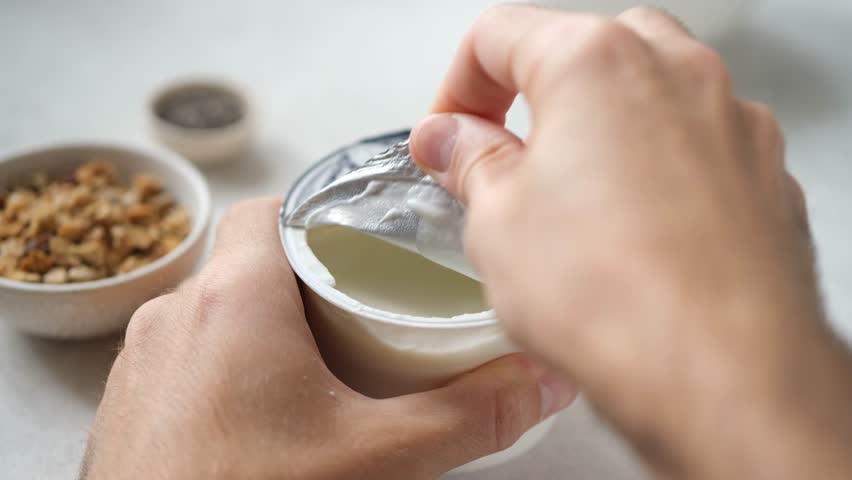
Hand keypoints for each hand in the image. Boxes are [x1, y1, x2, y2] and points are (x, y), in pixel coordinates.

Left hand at [81, 197, 575, 479]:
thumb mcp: (380, 459)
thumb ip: (470, 413)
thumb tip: (538, 382)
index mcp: (233, 302)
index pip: (268, 211)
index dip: (315, 219)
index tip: (359, 246)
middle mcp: (174, 320)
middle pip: (248, 266)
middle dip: (306, 286)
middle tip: (358, 317)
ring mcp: (142, 369)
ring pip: (212, 316)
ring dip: (263, 331)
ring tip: (318, 370)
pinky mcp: (130, 415)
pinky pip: (182, 365)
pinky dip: (224, 374)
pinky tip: (263, 418)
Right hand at [410, 5, 851, 478]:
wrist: (725, 375)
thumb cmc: (616, 298)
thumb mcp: (498, 223)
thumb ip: (469, 162)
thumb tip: (450, 140)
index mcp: (595, 64)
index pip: (500, 35)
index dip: (456, 86)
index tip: (449, 134)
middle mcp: (675, 73)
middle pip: (582, 51)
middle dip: (534, 97)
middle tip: (506, 158)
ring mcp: (730, 121)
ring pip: (646, 96)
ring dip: (599, 131)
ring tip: (570, 202)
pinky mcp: (763, 175)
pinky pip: (694, 147)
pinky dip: (655, 169)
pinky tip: (631, 231)